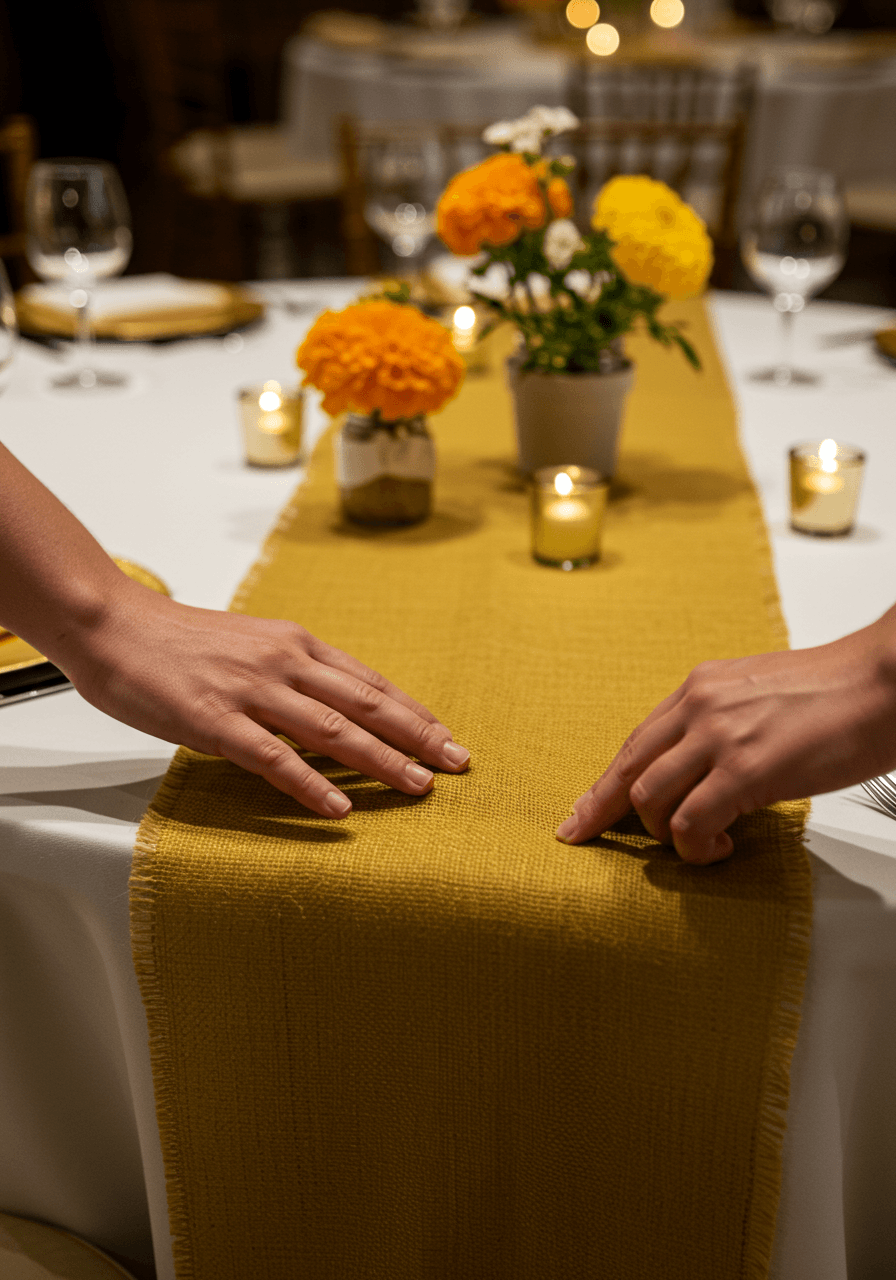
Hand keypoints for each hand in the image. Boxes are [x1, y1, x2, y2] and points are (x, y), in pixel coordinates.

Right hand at [63, 576, 469, 817]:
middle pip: (366, 703)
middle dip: (418, 736)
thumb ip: (294, 673)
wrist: (112, 625)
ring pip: (332, 729)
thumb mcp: (252, 645)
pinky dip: (311, 783)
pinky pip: (273, 757)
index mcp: (295, 644)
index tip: (447, 736)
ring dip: (382, 760)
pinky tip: (340, 805)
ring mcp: (250, 691)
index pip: (370, 681)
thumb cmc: (178, 641)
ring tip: (419, 786)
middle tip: (458, 763)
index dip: (414, 711)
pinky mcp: (213, 720)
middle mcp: (282, 662)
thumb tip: (335, 709)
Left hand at [555, 613, 895, 863]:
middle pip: (628, 771)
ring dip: (666, 834)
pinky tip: (720, 847)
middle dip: (602, 813)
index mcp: (700, 688)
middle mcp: (699, 707)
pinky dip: (696, 847)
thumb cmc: (836, 693)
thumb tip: (701, 768)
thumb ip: (720, 723)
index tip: (580, 814)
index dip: (604, 784)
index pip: (636, 743)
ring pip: (650, 800)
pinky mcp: (746, 770)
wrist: (885, 681)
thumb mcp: (758, 694)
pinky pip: (691, 823)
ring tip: (702, 842)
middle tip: (590, 839)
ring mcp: (719, 737)